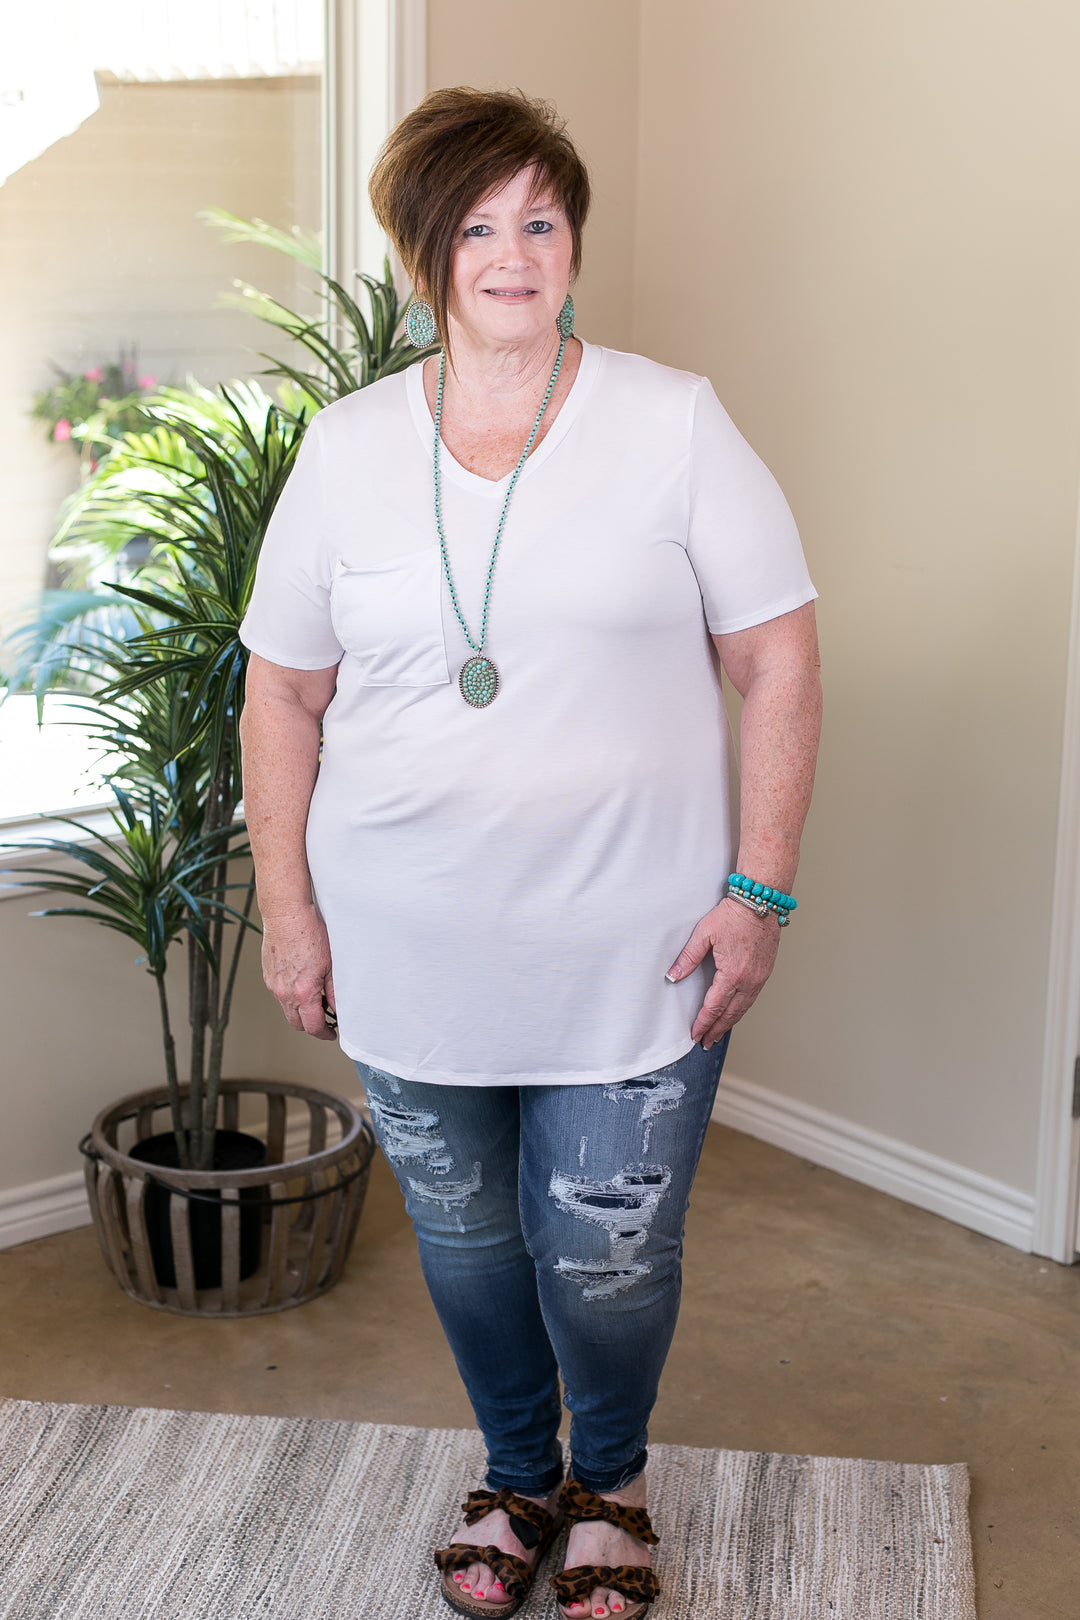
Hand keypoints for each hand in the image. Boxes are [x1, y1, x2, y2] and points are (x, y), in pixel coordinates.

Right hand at [260, 903, 337, 1040]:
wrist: (286, 915)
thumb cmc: (309, 934)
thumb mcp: (331, 964)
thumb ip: (334, 991)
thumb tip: (339, 1008)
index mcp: (303, 992)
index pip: (312, 1026)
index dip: (324, 1033)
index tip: (331, 1032)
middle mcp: (284, 992)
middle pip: (296, 1023)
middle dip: (311, 1024)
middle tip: (325, 1017)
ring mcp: (273, 984)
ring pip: (287, 1008)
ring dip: (300, 1009)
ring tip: (315, 995)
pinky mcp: (268, 975)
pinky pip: (279, 994)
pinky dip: (291, 995)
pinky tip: (302, 980)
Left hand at [666, 897, 780, 1047]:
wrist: (761, 904)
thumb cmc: (734, 916)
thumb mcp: (704, 934)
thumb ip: (688, 958)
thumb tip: (673, 976)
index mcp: (732, 974)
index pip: (714, 1007)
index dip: (703, 1023)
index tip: (695, 1035)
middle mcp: (748, 981)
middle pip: (730, 1014)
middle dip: (716, 1030)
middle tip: (706, 1042)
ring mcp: (759, 978)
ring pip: (743, 1009)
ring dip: (729, 1023)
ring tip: (718, 1033)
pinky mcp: (765, 973)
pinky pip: (752, 998)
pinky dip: (741, 1010)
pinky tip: (734, 1013)